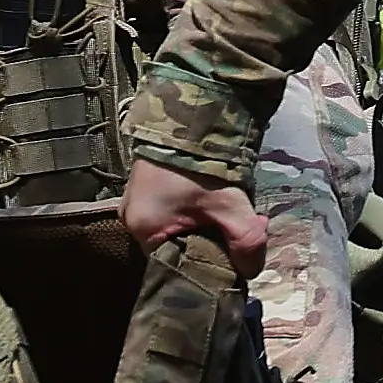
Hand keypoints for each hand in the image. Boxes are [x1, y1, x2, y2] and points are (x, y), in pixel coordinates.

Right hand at [123, 159, 268, 266]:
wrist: (190, 111)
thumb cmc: (203, 165)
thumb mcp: (231, 205)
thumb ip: (245, 243)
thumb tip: (251, 272)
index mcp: (143, 232)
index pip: (179, 268)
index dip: (211, 265)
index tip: (237, 254)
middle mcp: (131, 221)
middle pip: (179, 248)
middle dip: (214, 242)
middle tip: (243, 227)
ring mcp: (136, 202)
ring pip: (179, 229)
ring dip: (208, 225)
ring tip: (233, 211)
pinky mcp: (146, 186)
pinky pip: (173, 211)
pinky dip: (197, 210)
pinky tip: (217, 199)